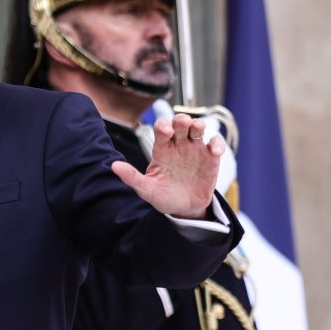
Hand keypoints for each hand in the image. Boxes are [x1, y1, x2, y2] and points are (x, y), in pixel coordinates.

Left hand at [111, 113, 225, 219]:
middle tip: (183, 124)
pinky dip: (217, 143)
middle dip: (182, 119)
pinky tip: (214, 151)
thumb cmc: (163, 197)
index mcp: (162, 149)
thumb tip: (113, 166)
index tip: (166, 131)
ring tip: (197, 129)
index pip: (161, 129)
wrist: (184, 210)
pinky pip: (215, 143)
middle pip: (180, 123)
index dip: (164, 125)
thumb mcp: (147, 189)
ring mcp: (195, 150)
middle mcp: (178, 145)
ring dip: (199, 125)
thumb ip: (132, 177)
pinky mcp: (210, 158)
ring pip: (198, 129)